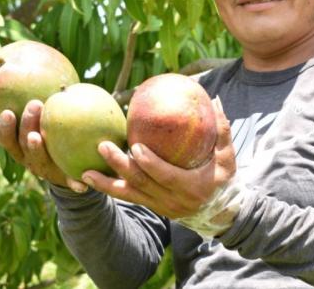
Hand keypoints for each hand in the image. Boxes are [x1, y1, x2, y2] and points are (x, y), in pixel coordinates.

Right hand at [0, 100, 87, 192]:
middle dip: (25, 124)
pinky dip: (75, 182)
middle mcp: (31, 160)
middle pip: (23, 145)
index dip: (5, 127)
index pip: (8, 138)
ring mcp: (48, 172)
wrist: (76, 168)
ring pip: (39, 161)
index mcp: (23, 148)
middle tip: (35, 104)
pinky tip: (81, 182)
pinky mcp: (68, 181)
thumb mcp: (54, 121)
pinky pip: (72, 182)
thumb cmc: (60, 136)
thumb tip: (53, 70)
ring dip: (37, 148)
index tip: (8, 110)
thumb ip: (53, 102)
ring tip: (38, 136)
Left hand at [82, 97, 234, 218]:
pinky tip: (90, 179)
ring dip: (106, 183)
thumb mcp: (228, 157)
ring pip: (129, 195)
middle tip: (104, 146)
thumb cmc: (223, 178)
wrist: (218, 213)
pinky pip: (127, 197)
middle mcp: (173, 201)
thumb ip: (222, 130)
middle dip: (120, 166)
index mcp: (191, 187)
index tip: (136, 146)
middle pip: (141, 183)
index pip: (166, 176)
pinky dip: (109, 189)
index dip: (150, 163)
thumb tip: (214, 100)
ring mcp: (160, 207)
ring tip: (85, 171)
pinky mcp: (152, 207)